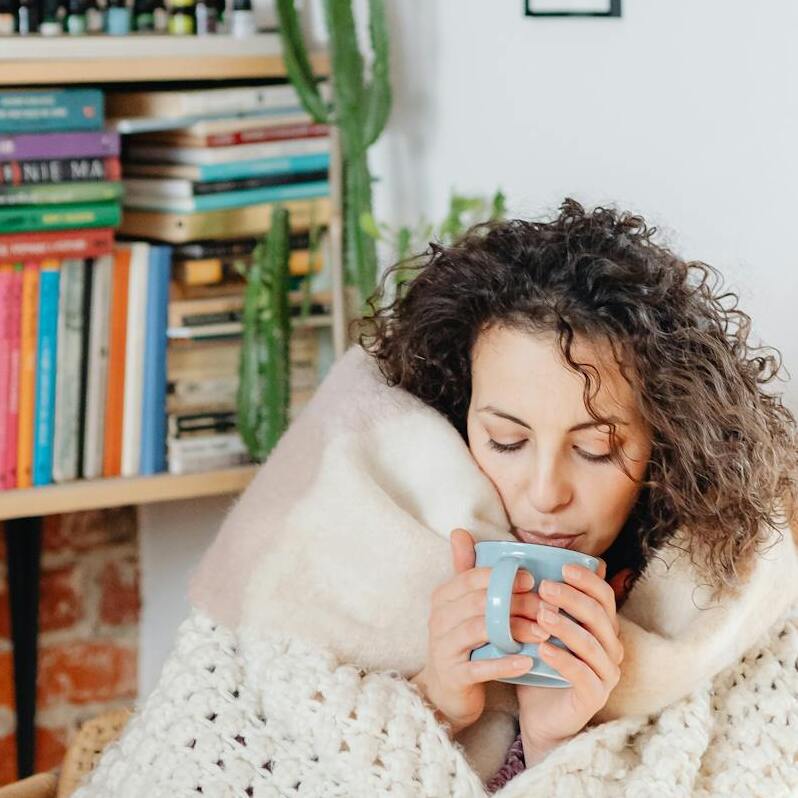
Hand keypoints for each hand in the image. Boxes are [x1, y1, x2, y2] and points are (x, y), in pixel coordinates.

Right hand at [410, 529, 548, 736]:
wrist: (445, 693)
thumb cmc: (461, 642)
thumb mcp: (460, 605)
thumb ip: (465, 570)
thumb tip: (460, 531)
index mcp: (442, 597)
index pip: (472, 578)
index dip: (503, 576)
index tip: (532, 579)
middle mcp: (438, 619)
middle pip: (481, 602)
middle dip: (517, 602)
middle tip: (547, 606)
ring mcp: (444, 647)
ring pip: (483, 630)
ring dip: (517, 630)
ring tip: (544, 632)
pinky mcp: (453, 675)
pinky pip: (481, 666)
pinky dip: (506, 663)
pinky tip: (529, 661)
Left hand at [515, 560, 623, 763]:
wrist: (537, 714)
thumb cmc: (537, 662)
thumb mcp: (534, 625)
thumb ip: (528, 592)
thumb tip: (513, 555)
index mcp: (600, 625)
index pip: (603, 594)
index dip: (587, 579)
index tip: (562, 567)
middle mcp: (610, 646)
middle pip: (599, 614)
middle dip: (572, 598)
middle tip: (545, 588)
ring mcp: (606, 672)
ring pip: (592, 643)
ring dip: (566, 626)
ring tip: (541, 615)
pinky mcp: (595, 696)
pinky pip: (584, 675)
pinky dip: (564, 659)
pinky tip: (542, 649)